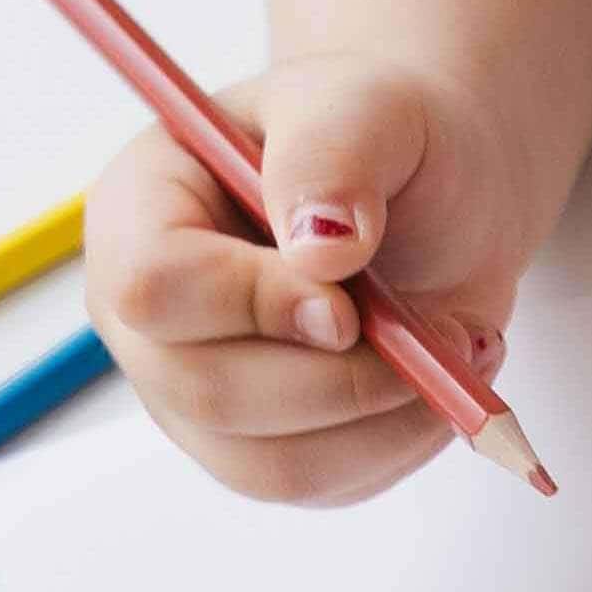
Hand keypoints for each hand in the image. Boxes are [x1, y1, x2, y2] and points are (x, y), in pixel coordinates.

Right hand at [83, 54, 535, 506]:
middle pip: (208, 394)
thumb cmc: (382, 138)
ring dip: (386, 422)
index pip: (153, 286)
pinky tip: (441, 383)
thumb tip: (320, 246)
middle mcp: (145, 319)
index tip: (348, 300)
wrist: (435, 194)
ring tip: (454, 349)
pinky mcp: (265, 453)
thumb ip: (333, 154)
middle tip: (437, 334)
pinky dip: (404, 444)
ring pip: (274, 466)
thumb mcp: (367, 105)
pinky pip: (330, 486)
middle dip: (343, 379)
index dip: (253, 304)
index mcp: (137, 210)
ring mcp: (196, 398)